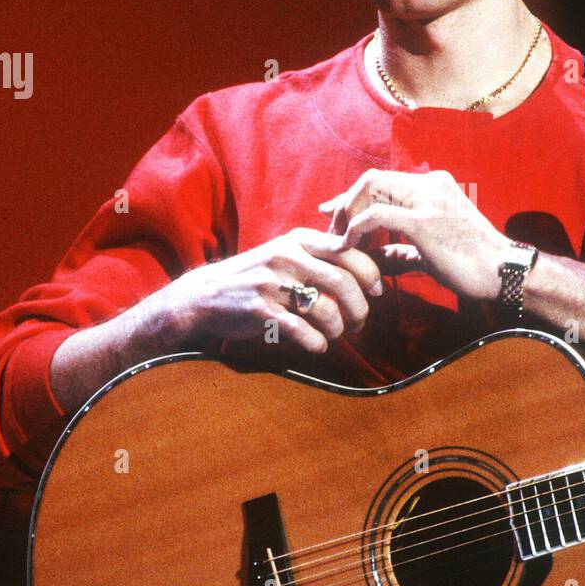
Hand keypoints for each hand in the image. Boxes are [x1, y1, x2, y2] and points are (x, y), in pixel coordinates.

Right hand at [163, 227, 382, 353]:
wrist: (208, 294)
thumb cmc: (258, 276)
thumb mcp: (286, 252)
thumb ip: (321, 254)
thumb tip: (366, 262)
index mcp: (298, 240)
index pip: (348, 251)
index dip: (371, 274)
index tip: (377, 292)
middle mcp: (286, 257)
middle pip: (342, 282)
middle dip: (360, 308)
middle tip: (361, 323)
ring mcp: (272, 283)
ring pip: (325, 309)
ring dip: (338, 328)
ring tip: (335, 335)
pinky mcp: (260, 311)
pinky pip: (301, 331)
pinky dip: (316, 342)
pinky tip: (317, 345)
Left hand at [319, 169, 509, 301]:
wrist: (502, 272)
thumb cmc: (471, 265)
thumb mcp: (430, 253)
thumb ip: (402, 251)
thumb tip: (376, 258)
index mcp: (433, 186)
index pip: (382, 181)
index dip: (352, 196)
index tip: (332, 213)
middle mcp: (429, 184)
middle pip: (370, 180)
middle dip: (344, 204)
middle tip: (332, 233)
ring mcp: (427, 199)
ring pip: (369, 189)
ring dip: (347, 214)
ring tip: (339, 241)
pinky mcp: (423, 220)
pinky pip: (376, 216)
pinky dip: (356, 229)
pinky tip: (348, 248)